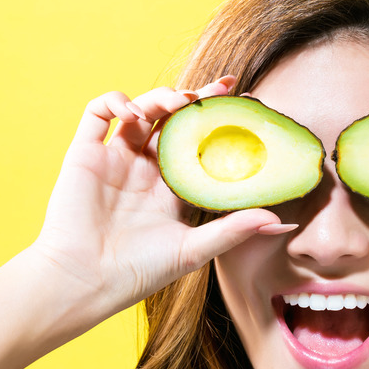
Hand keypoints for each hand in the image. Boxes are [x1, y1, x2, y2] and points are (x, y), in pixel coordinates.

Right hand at [32, 77, 288, 315]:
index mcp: (172, 188)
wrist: (84, 281)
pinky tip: (132, 111)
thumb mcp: (195, 249)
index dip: (219, 122)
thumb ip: (236, 230)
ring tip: (179, 102)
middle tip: (221, 87)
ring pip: (141, 112)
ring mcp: (115, 160)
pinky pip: (97, 114)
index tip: (243, 103)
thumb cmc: (139, 271)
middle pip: (173, 121)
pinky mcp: (85, 154)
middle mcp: (146, 169)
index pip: (200, 144)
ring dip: (160, 98)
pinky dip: (115, 101)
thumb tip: (284, 223)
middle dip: (196, 99)